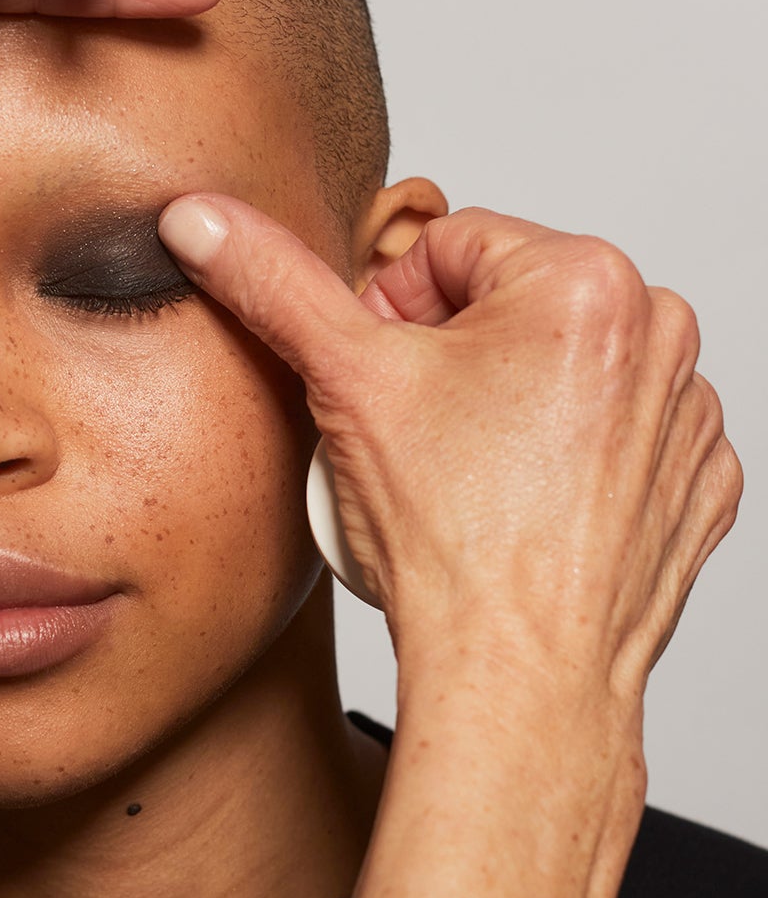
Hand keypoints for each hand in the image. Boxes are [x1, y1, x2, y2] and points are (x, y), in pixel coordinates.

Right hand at [157, 198, 741, 730]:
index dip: (391, 313)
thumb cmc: (451, 541)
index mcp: (587, 280)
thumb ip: (272, 281)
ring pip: (562, 369)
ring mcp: (686, 413)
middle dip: (453, 355)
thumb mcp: (344, 381)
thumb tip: (200, 219)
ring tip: (471, 475)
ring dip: (512, 402)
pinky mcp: (697, 481)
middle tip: (419, 435)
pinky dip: (570, 457)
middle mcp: (661, 333)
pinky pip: (616, 435)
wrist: (516, 678)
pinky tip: (526, 502)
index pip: (450, 248)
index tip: (384, 384)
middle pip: (510, 305)